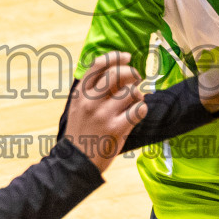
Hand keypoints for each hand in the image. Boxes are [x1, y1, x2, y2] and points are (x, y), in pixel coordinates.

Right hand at [63, 52, 146, 171]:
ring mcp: (104, 115)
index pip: (98, 65)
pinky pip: (138, 110)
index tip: (126, 56)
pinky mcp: (117, 129)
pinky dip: (142, 108)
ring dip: (138, 93)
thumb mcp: (78, 107)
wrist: (76, 162)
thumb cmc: (81, 132)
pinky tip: (138, 112)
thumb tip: (118, 71)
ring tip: (135, 100)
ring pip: (130, 91)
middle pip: (117, 74)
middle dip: (132, 72)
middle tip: (137, 77)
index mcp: (81, 94)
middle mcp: (91, 102)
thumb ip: (93, 91)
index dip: (115, 57)